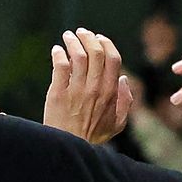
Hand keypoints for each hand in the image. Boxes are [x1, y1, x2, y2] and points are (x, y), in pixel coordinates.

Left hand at [41, 29, 135, 143]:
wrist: (69, 149)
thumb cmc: (92, 137)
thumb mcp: (117, 124)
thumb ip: (125, 102)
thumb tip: (123, 79)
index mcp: (110, 92)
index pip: (113, 58)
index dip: (106, 43)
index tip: (98, 37)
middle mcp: (94, 89)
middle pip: (95, 52)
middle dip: (88, 37)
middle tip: (81, 32)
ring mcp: (76, 91)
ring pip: (78, 56)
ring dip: (73, 41)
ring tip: (68, 36)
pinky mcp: (58, 94)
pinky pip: (60, 66)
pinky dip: (58, 54)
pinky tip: (56, 51)